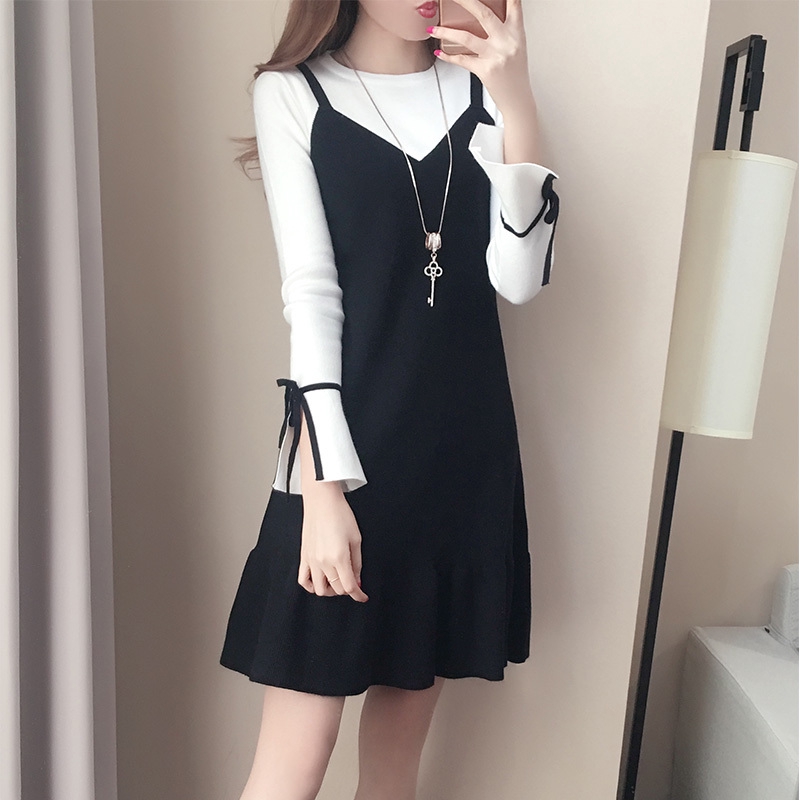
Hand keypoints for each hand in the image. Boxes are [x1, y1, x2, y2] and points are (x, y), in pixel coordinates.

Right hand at [295, 406, 368, 602]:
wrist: (321, 500)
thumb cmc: (341, 514)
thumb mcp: (356, 538)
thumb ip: (357, 563)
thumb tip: (358, 581)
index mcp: (339, 557)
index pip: (349, 587)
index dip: (358, 595)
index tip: (363, 597)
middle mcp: (323, 562)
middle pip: (336, 589)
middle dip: (347, 590)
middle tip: (354, 583)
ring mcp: (311, 560)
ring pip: (319, 589)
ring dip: (330, 590)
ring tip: (338, 582)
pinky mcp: (303, 556)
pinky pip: (303, 580)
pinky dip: (311, 586)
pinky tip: (320, 581)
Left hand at [428, 0, 533, 116]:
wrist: (517, 99)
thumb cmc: (515, 75)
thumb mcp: (516, 48)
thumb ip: (504, 32)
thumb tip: (486, 20)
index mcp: (516, 33)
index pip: (513, 5)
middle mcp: (506, 42)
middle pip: (484, 14)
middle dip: (466, 2)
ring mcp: (495, 56)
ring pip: (467, 37)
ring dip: (446, 32)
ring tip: (433, 29)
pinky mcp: (485, 70)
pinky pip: (462, 60)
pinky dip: (449, 57)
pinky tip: (439, 52)